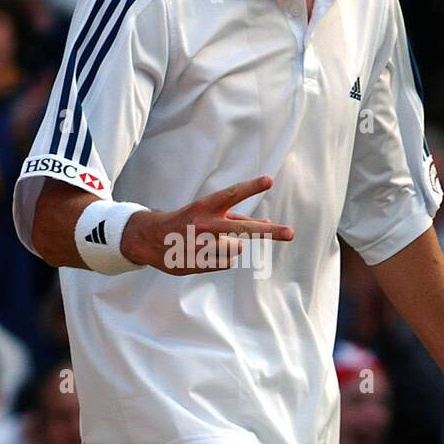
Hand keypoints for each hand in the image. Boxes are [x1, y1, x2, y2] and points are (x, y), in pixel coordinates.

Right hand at [121, 175, 293, 274]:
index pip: (232, 194)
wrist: (152, 239)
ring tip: (212, 242)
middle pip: (243, 228)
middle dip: (268, 231)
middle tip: (290, 233)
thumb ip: (238, 216)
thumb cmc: (189, 221)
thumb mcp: (209, 212)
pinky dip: (222, 258)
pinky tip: (205, 253)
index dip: (251, 187)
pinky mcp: (197, 263)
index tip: (269, 180)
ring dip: (231, 246)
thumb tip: (269, 221)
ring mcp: (201, 245)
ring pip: (236, 249)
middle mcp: (204, 224)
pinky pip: (227, 261)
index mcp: (206, 206)